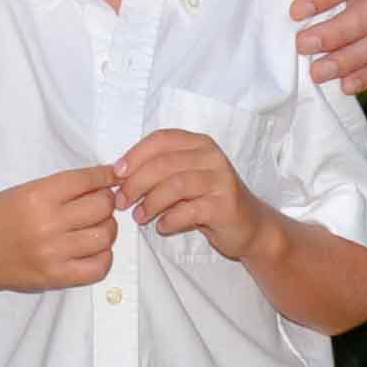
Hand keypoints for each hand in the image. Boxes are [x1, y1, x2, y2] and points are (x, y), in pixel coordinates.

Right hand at [0, 167, 120, 296]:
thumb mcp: (23, 191)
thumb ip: (60, 189)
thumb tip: (101, 185)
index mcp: (37, 195)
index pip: (86, 180)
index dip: (105, 176)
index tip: (112, 176)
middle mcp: (48, 223)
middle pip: (102, 207)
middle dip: (107, 202)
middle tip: (100, 203)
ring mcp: (53, 253)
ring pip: (105, 235)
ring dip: (107, 228)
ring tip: (95, 226)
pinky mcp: (55, 276)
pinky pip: (98, 267)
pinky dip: (103, 256)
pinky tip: (93, 249)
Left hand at [114, 128, 268, 261]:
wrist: (250, 226)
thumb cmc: (209, 200)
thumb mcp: (185, 178)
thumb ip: (160, 170)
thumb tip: (119, 175)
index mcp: (199, 144)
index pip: (161, 139)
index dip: (134, 155)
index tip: (116, 174)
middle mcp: (212, 157)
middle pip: (163, 163)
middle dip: (136, 183)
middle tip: (121, 202)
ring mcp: (221, 180)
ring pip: (175, 185)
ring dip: (150, 203)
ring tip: (139, 217)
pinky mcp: (225, 205)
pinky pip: (188, 211)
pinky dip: (169, 220)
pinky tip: (162, 226)